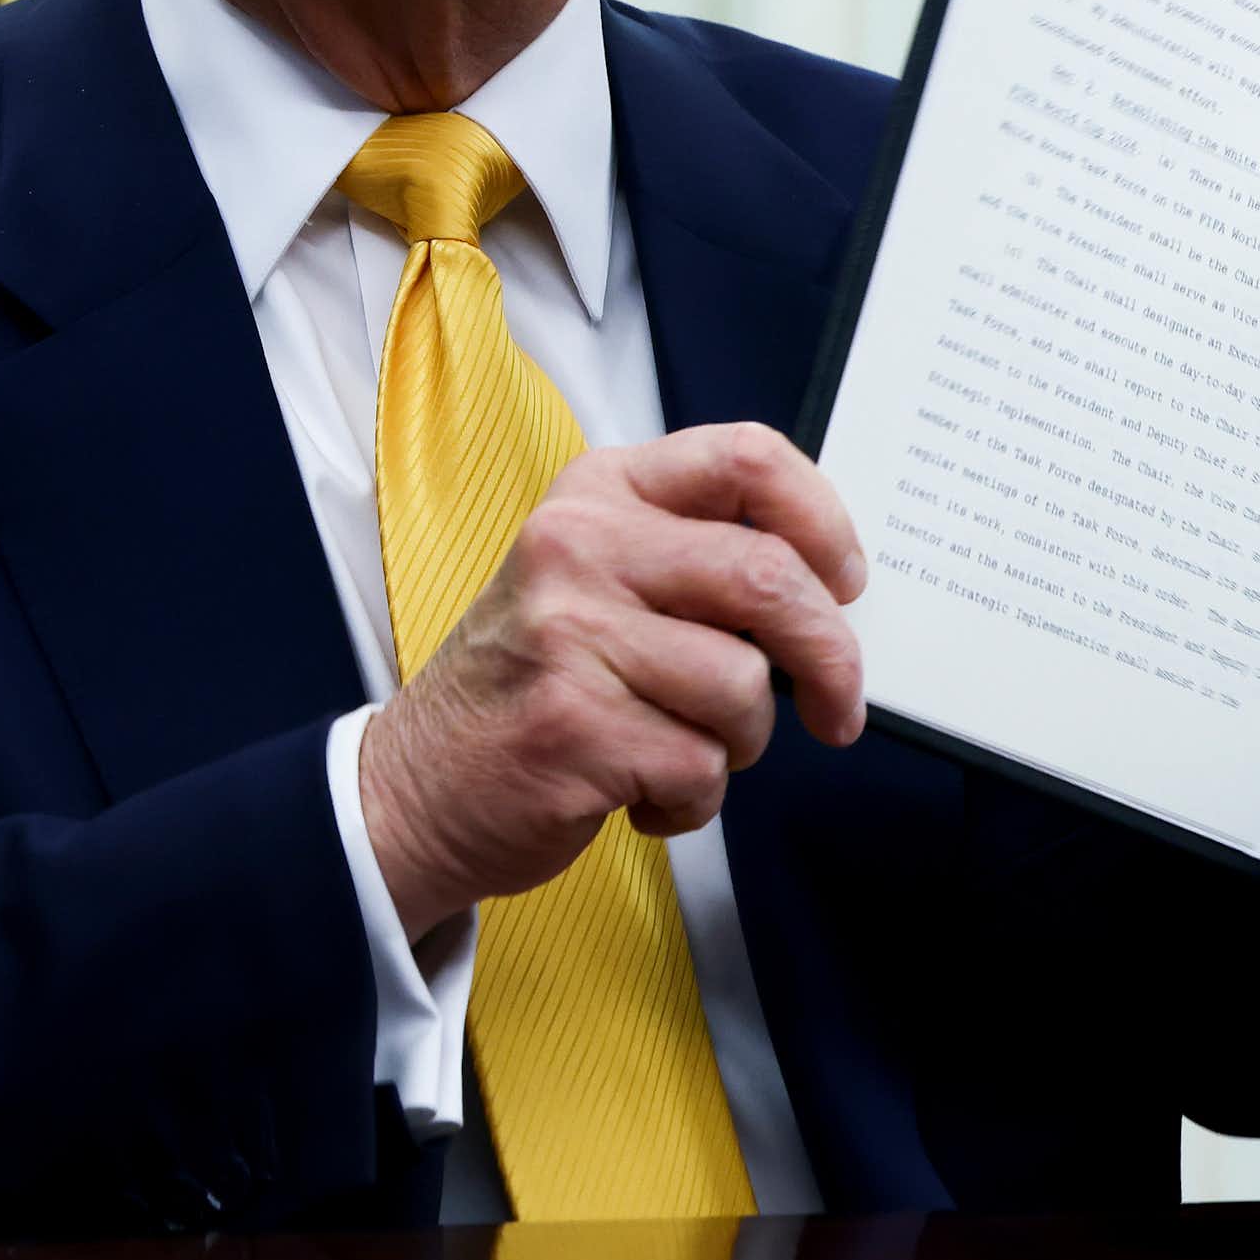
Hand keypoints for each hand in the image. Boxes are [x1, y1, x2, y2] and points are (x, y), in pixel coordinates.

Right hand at [359, 422, 868, 940]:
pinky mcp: (573, 728)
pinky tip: (642, 792)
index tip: (846, 581)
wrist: (413, 783)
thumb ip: (695, 553)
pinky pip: (701, 767)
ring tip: (683, 747)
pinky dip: (694, 800)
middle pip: (768, 577)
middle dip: (830, 654)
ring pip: (742, 688)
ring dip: (740, 742)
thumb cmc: (535, 679)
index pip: (747, 458)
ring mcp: (570, 636)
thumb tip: (831, 584)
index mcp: (600, 491)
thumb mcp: (597, 573)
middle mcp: (580, 547)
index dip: (823, 520)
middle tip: (838, 704)